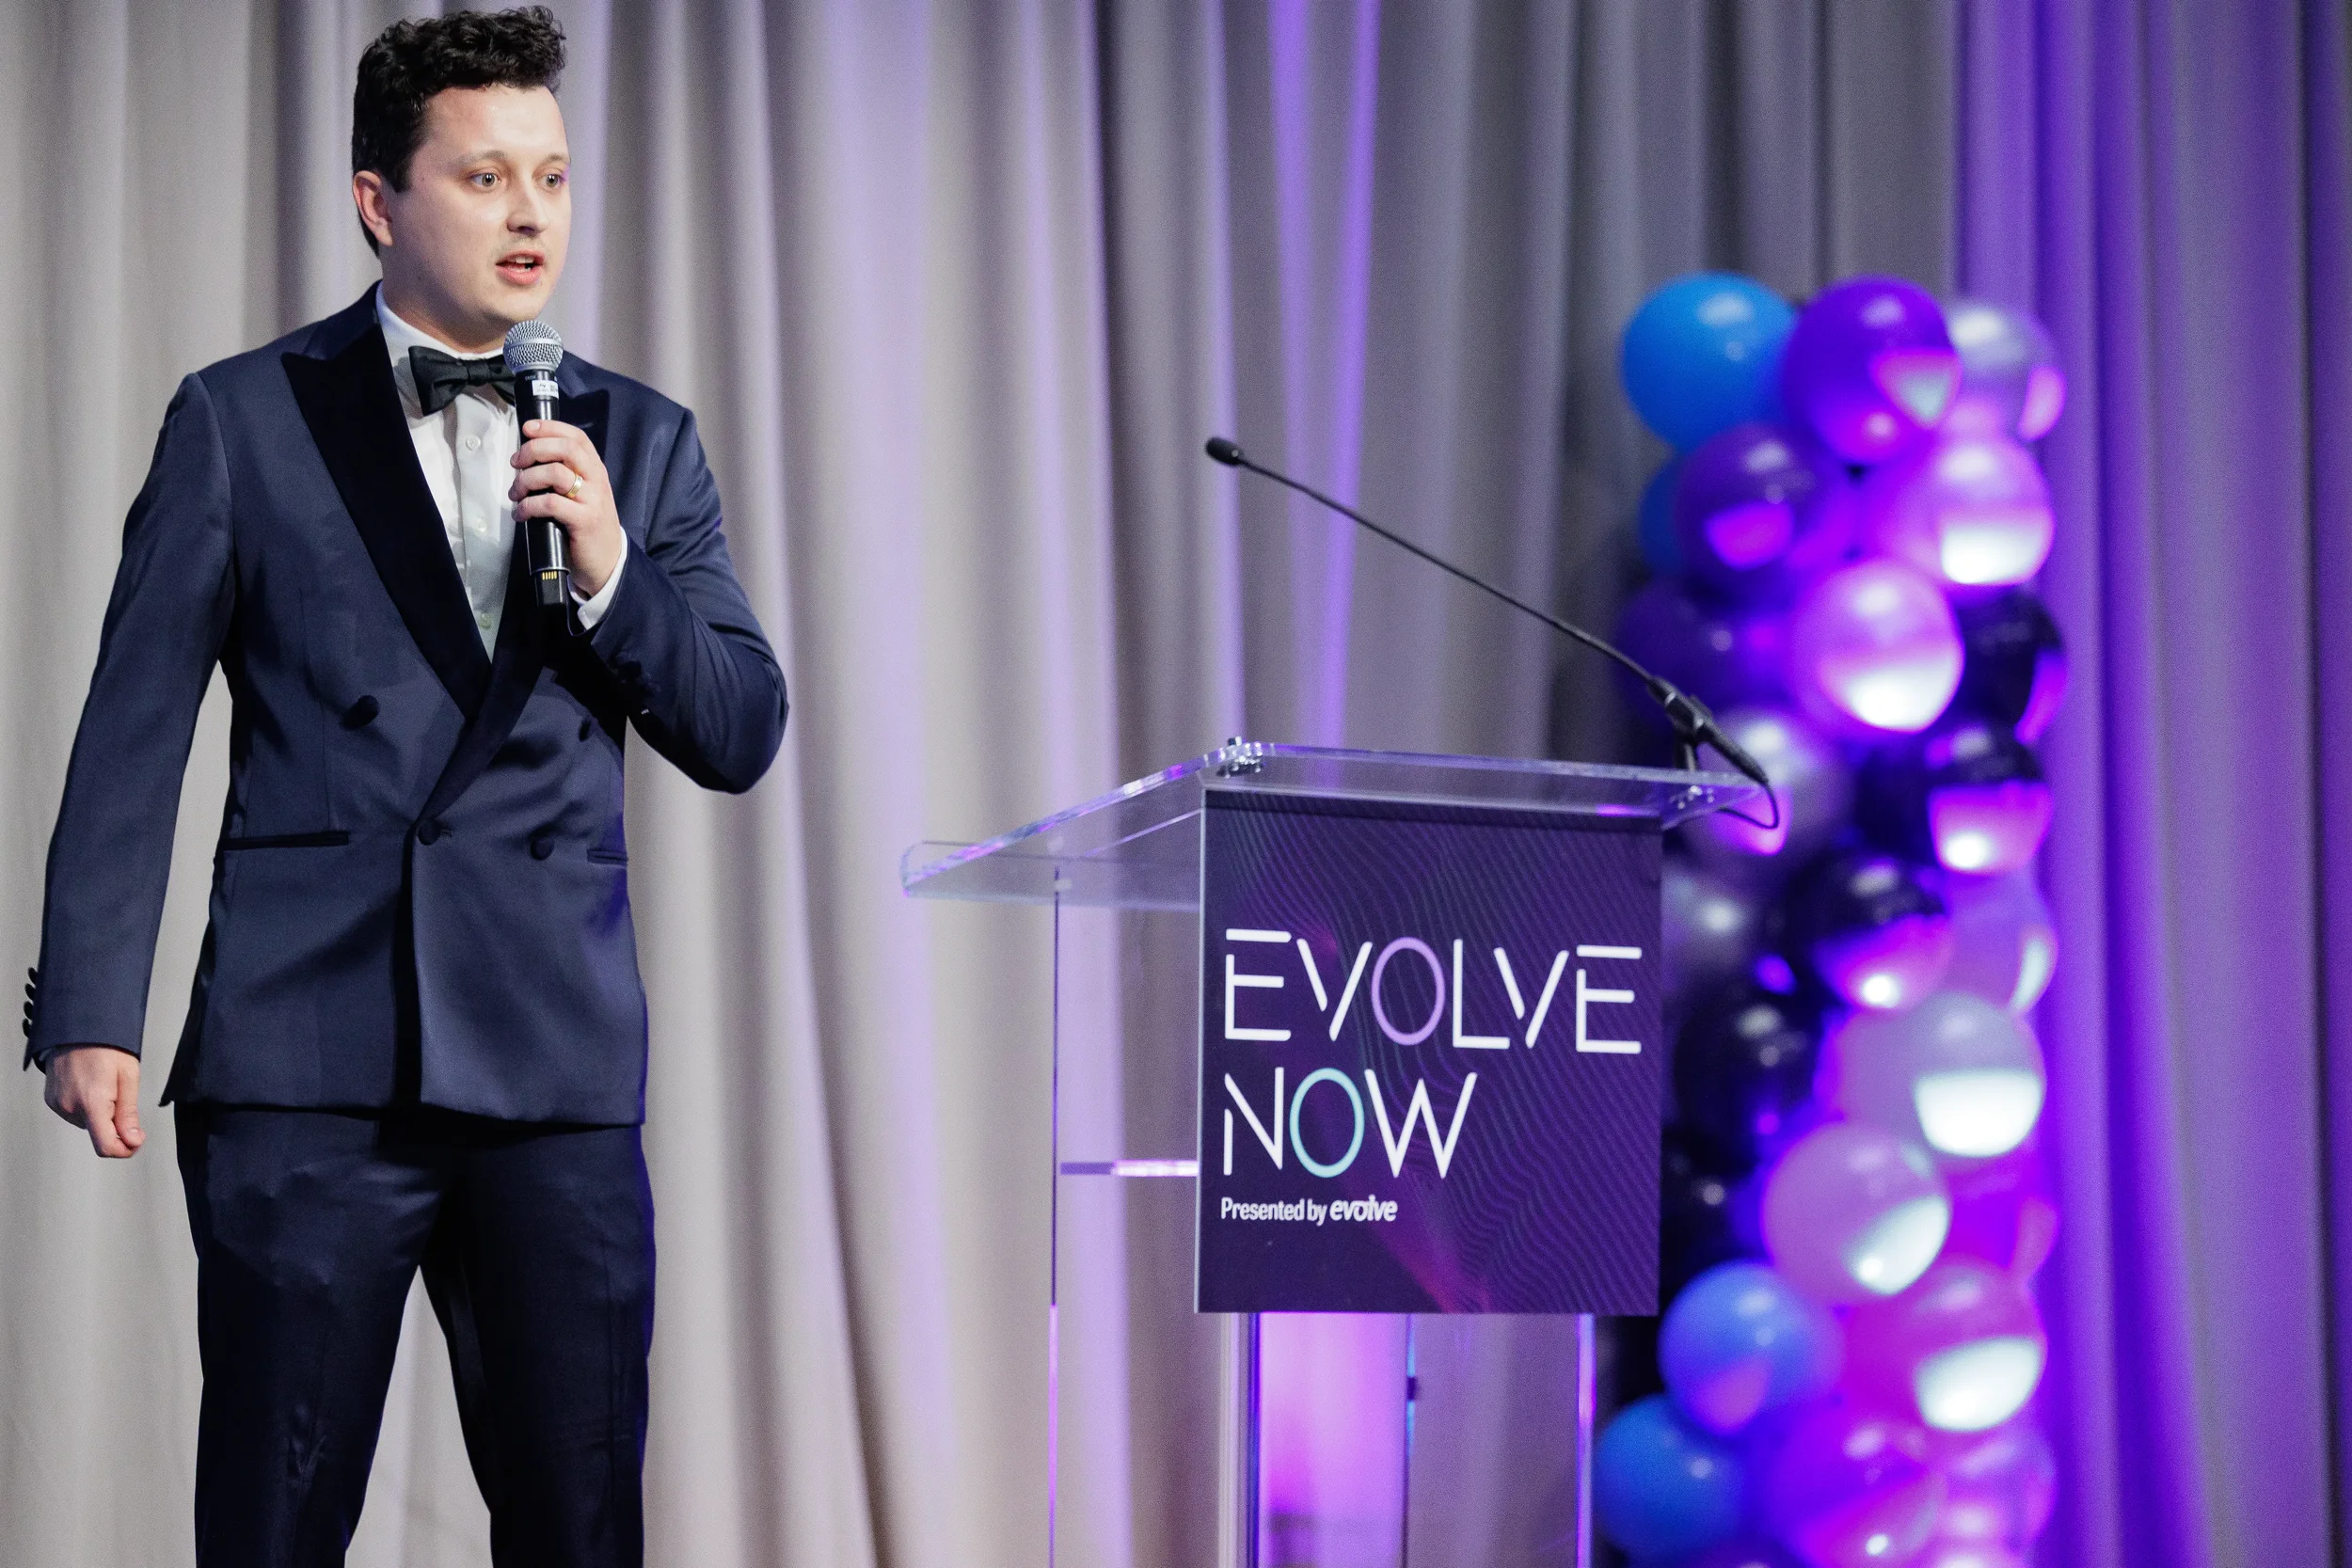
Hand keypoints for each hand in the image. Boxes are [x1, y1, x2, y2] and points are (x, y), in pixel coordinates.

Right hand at [43, 1046, 142, 1157]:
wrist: (79, 1029)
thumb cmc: (107, 1048)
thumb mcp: (128, 1078)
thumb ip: (129, 1113)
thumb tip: (132, 1141)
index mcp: (92, 1102)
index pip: (105, 1146)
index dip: (124, 1150)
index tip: (136, 1141)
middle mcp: (70, 1107)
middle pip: (98, 1134)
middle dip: (115, 1125)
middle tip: (121, 1097)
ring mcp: (58, 1105)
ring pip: (87, 1125)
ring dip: (100, 1115)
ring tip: (104, 1087)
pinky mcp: (52, 1101)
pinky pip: (75, 1114)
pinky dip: (86, 1108)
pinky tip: (90, 1087)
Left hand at [511, 419, 625, 596]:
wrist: (608, 561)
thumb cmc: (587, 526)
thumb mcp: (582, 494)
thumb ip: (564, 475)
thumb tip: (528, 459)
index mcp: (595, 469)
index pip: (576, 438)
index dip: (550, 427)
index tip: (527, 429)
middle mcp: (596, 480)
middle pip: (565, 449)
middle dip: (534, 450)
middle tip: (516, 463)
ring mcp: (592, 500)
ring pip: (554, 473)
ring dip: (526, 480)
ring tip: (516, 493)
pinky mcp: (584, 521)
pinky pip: (549, 504)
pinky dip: (528, 506)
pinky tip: (521, 514)